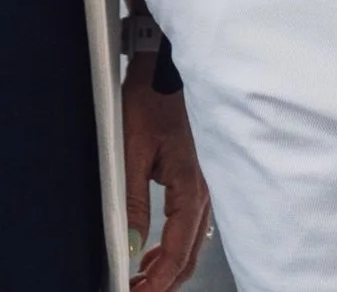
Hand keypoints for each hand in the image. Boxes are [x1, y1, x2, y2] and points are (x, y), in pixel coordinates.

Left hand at [122, 67, 212, 290]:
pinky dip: (172, 247)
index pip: (178, 255)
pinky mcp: (195, 179)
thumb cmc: (150, 100)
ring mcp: (203, 187)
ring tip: (139, 279)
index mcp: (191, 190)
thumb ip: (133, 201)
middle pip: (189, 257)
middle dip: (164, 283)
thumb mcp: (132, 150)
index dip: (157, 284)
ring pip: (191, 244)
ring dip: (167, 267)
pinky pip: (189, 226)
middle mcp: (204, 193)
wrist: (163, 67)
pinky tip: (152, 251)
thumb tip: (132, 245)